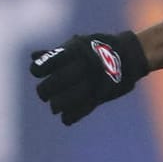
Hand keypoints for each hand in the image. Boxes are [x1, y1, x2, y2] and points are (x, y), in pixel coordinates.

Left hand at [30, 31, 147, 124]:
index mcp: (75, 51)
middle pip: (57, 82)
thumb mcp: (78, 44)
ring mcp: (94, 80)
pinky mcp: (102, 93)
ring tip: (55, 106)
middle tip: (44, 94)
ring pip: (68, 98)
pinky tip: (66, 118)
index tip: (37, 73)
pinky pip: (83, 109)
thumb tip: (32, 57)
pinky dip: (71, 116)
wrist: (130, 54)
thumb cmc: (98, 47)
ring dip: (57, 105)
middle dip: (45, 90)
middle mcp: (84, 64)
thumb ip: (56, 53)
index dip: (39, 69)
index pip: (49, 63)